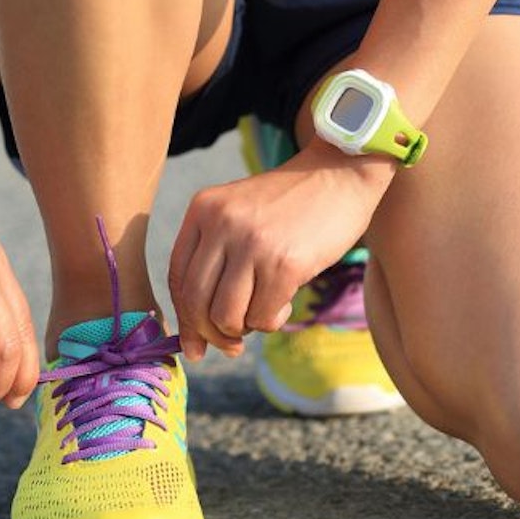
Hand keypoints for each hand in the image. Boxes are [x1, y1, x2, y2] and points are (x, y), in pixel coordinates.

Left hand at [168, 144, 394, 360]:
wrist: (341, 173)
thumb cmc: (294, 203)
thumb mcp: (241, 213)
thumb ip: (218, 255)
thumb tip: (200, 328)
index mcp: (204, 210)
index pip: (178, 278)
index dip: (185, 319)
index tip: (194, 345)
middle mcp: (222, 224)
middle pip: (196, 302)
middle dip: (212, 334)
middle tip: (231, 345)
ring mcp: (253, 243)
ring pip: (226, 316)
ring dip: (244, 328)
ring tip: (264, 314)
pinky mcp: (285, 263)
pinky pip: (263, 316)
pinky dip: (272, 321)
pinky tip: (286, 304)